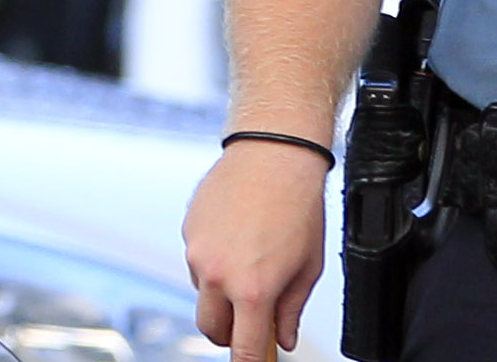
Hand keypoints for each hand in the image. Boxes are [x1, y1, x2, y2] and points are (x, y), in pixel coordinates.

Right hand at [187, 140, 331, 361]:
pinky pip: (197, 260)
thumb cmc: (297, 206)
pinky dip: (213, 260)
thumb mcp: (307, 268)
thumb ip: (291, 310)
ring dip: (220, 292)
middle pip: (210, 329)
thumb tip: (284, 338)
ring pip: (203, 292)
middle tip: (251, 319)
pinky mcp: (189, 230)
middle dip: (229, 332)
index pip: (245, 348)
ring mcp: (198, 251)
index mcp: (252, 289)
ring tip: (249, 259)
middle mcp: (218, 274)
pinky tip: (237, 237)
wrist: (273, 153)